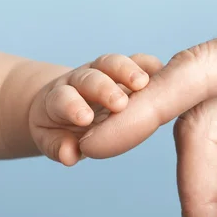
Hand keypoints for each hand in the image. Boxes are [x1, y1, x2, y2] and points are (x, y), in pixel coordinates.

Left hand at [29, 53, 161, 165]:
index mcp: (59, 98)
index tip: (84, 119)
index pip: (63, 97)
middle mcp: (80, 80)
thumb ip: (59, 147)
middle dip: (104, 88)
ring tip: (143, 83)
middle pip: (89, 77)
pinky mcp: (125, 70)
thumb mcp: (53, 140)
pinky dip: (149, 64)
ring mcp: (103, 73)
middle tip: (119, 104)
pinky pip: (138, 61)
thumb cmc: (60, 128)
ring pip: (112, 63)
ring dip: (127, 71)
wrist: (64, 106)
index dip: (72, 106)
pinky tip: (163, 72)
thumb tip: (70, 155)